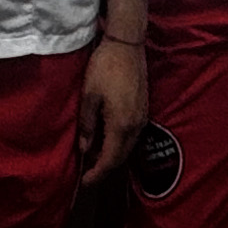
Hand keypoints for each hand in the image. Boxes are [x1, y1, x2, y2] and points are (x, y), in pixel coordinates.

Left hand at [78, 34, 147, 179]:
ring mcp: (142, 117)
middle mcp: (136, 126)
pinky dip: (119, 143)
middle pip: (121, 157)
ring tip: (93, 157)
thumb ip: (87, 125)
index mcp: (121, 125)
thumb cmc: (104, 67)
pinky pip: (132, 136)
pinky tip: (106, 139)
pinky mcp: (144, 109)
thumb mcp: (89, 96)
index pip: (109, 159)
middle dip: (104, 168)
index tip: (83, 183)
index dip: (96, 174)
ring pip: (128, 147)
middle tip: (86, 173)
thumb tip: (84, 148)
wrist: (127, 44)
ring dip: (112, 156)